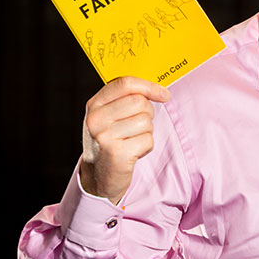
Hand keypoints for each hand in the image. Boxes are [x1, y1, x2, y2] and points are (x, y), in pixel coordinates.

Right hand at [79, 76, 170, 204]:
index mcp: (95, 104)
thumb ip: (127, 98)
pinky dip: (146, 146)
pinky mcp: (117, 153)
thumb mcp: (111, 115)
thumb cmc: (112, 140)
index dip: (148, 86)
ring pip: (146, 121)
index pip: (125, 83)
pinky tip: (133, 152)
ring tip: (132, 140)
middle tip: (138, 126)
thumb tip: (159, 90)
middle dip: (148, 113)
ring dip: (147, 131)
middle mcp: (95, 119)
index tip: (163, 94)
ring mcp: (104, 136)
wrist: (99, 175)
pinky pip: (148, 139)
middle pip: (140, 102)